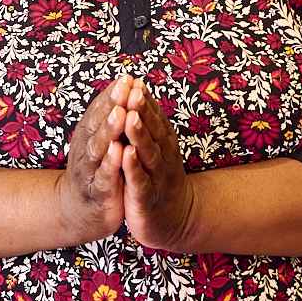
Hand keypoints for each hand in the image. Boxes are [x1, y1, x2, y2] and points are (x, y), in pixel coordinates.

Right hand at [54, 77, 128, 245]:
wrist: (81, 210)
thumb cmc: (96, 169)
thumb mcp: (101, 140)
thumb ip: (110, 116)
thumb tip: (124, 83)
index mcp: (88, 134)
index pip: (100, 110)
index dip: (112, 94)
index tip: (127, 78)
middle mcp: (85, 148)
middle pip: (97, 123)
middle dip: (111, 105)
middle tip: (124, 88)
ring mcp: (89, 170)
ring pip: (98, 147)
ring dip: (109, 130)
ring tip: (121, 114)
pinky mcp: (98, 191)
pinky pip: (104, 175)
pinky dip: (111, 163)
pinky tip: (120, 151)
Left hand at [120, 79, 197, 251]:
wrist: (174, 220)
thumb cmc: (159, 180)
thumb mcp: (157, 150)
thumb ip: (150, 126)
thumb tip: (139, 93)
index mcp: (164, 143)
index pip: (154, 118)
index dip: (145, 100)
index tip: (134, 80)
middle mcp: (164, 157)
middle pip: (153, 130)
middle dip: (142, 110)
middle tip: (133, 90)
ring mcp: (157, 177)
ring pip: (148, 152)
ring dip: (139, 134)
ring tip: (129, 116)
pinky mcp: (147, 197)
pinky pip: (140, 180)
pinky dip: (134, 166)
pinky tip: (127, 153)